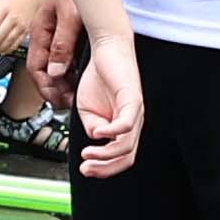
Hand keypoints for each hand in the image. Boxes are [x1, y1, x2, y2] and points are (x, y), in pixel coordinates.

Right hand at [68, 41, 142, 177]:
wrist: (106, 50)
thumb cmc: (99, 77)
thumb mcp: (87, 109)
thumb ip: (92, 126)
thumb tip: (96, 138)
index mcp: (122, 127)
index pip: (120, 158)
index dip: (103, 169)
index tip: (85, 169)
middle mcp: (132, 122)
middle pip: (126, 157)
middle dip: (105, 169)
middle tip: (86, 169)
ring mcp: (134, 112)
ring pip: (127, 145)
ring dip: (105, 155)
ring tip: (87, 153)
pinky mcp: (133, 99)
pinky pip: (126, 124)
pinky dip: (112, 133)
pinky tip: (98, 132)